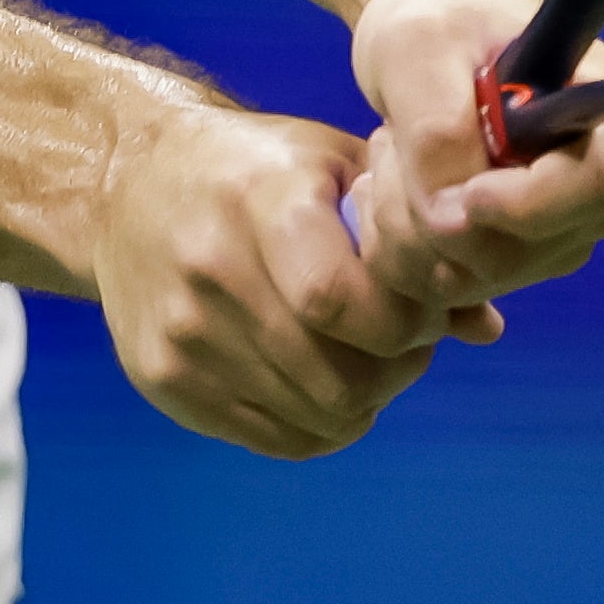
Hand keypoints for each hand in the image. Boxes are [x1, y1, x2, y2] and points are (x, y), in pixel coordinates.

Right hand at [92, 105, 490, 459]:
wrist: (121, 183)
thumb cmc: (251, 169)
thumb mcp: (332, 165)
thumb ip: (407, 237)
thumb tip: (482, 326)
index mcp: (260, 201)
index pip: (340, 301)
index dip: (405, 328)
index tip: (421, 316)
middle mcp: (210, 268)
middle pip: (336, 376)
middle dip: (393, 374)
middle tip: (399, 347)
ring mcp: (179, 331)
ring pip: (313, 418)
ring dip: (359, 401)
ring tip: (358, 359)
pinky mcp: (159, 377)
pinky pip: (272, 438)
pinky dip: (314, 424)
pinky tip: (314, 380)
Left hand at [350, 0, 603, 309]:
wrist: (419, 36)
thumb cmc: (433, 18)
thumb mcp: (418, 50)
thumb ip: (437, 133)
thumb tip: (452, 221)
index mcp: (603, 103)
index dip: (539, 201)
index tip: (468, 191)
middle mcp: (595, 175)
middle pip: (544, 246)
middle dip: (445, 218)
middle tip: (388, 145)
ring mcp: (559, 222)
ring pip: (491, 274)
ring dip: (411, 229)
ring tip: (385, 152)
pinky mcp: (514, 251)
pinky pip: (456, 284)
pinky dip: (401, 250)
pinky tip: (382, 189)